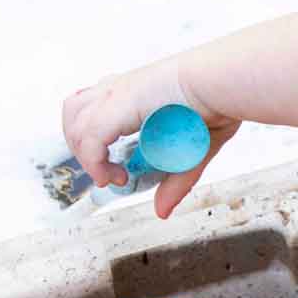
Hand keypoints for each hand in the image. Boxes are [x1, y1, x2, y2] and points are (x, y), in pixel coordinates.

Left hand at [62, 58, 238, 218]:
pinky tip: (112, 177)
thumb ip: (174, 182)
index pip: (93, 107)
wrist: (223, 86)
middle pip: (74, 112)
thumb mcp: (192, 152)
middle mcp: (120, 88)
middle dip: (81, 147)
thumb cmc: (217, 104)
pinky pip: (90, 139)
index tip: (117, 171)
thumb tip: (162, 211)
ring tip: (106, 175)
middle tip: (105, 172)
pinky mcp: (119, 104)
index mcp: (135, 91)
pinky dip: (95, 162)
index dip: (93, 141)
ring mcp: (117, 93)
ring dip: (84, 154)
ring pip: (74, 121)